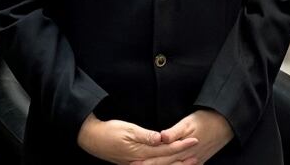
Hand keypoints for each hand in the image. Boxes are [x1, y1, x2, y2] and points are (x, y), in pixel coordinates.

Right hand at [77, 113, 198, 164]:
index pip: (166, 150)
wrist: (91, 139)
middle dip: (182, 158)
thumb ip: (145, 135)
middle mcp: (140, 161)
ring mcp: (136, 164)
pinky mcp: (133, 164)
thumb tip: (161, 138)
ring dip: (175, 164)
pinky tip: (169, 163)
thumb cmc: (108, 132)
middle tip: (198, 155)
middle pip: (166, 162)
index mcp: (141, 152)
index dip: (181, 146)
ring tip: (189, 161)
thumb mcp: (126, 129)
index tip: (194, 140)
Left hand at [130, 110, 233, 164]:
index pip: (160, 158)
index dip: (147, 162)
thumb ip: (174, 132)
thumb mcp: (188, 123)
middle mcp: (187, 157)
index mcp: (181, 148)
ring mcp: (194, 160)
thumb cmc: (205, 120)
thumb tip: (161, 137)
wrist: (225, 124)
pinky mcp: (199, 160)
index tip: (134, 163)